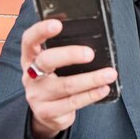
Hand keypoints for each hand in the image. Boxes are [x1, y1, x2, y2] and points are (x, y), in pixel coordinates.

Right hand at [20, 19, 117, 138]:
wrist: (47, 114)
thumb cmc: (56, 80)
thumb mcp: (55, 66)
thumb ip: (65, 52)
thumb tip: (94, 39)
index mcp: (30, 58)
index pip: (29, 40)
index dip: (41, 30)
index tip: (58, 24)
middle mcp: (30, 76)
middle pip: (47, 60)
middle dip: (70, 54)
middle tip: (90, 54)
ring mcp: (36, 95)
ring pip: (66, 85)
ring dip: (92, 79)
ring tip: (109, 74)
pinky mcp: (46, 112)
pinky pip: (73, 102)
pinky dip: (91, 95)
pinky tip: (103, 89)